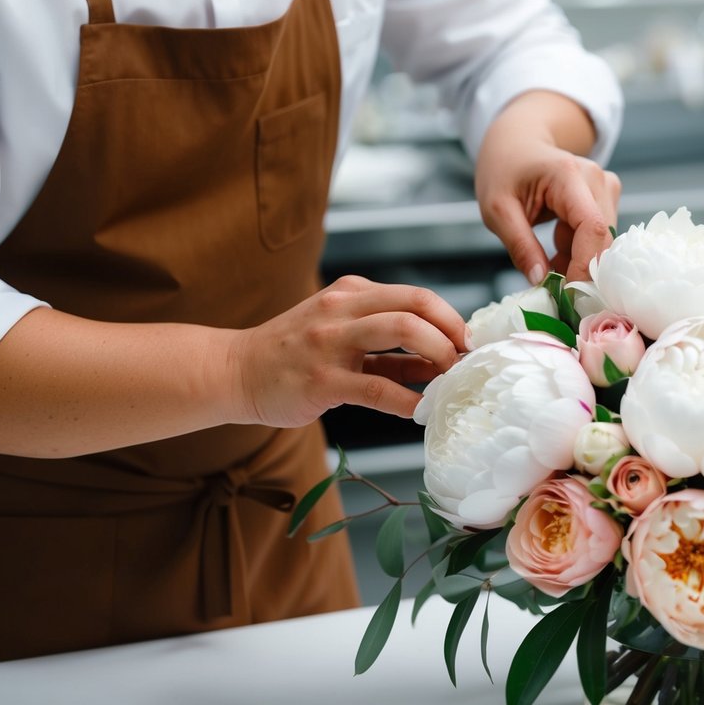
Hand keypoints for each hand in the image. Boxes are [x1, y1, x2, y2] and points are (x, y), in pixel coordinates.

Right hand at [228, 276, 468, 426]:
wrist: (236, 371)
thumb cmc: (294, 355)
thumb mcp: (341, 333)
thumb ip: (387, 345)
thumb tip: (442, 360)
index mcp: (351, 293)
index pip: (415, 296)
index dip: (450, 318)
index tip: (467, 344)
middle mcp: (341, 308)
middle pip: (415, 305)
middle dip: (451, 332)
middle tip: (466, 361)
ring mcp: (330, 342)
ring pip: (401, 332)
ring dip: (438, 355)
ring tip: (451, 380)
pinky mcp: (320, 381)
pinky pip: (377, 387)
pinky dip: (408, 399)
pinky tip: (422, 411)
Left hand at [475, 91, 620, 283]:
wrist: (517, 143)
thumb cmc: (504, 170)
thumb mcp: (497, 211)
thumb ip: (519, 246)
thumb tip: (541, 282)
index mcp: (568, 175)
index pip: (593, 227)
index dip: (585, 265)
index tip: (565, 293)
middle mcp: (596, 178)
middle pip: (603, 238)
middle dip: (581, 269)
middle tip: (551, 287)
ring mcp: (605, 186)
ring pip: (603, 242)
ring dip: (577, 260)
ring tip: (547, 256)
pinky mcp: (606, 197)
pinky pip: (599, 237)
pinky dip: (579, 252)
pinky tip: (557, 246)